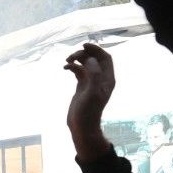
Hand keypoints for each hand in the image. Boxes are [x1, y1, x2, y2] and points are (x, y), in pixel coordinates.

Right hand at [65, 43, 114, 160]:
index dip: (96, 50)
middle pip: (94, 59)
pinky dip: (72, 67)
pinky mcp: (81, 86)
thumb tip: (90, 59)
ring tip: (66, 61)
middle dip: (84, 54)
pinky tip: (65, 68)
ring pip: (85, 64)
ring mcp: (90, 82)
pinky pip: (78, 71)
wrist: (81, 126)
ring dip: (77, 59)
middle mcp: (100, 79)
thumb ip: (94, 74)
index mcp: (107, 79)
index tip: (83, 45)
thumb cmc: (88, 111)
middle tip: (71, 56)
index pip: (105, 58)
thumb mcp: (92, 92)